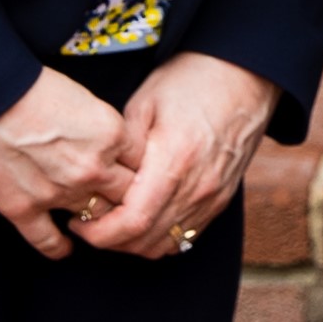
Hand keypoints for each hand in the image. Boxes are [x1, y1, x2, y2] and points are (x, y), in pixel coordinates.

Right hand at [0, 68, 138, 259]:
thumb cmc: (25, 83)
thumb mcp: (80, 95)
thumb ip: (99, 125)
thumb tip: (104, 140)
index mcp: (111, 134)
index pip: (144, 162)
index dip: (141, 167)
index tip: (135, 171)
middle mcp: (92, 168)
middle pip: (128, 196)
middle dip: (127, 198)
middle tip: (122, 201)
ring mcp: (59, 193)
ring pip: (94, 219)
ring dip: (96, 221)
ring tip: (94, 221)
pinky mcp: (23, 209)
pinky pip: (49, 241)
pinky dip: (59, 247)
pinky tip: (64, 248)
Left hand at [68, 53, 278, 258]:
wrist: (245, 76)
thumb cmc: (191, 81)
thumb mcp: (145, 102)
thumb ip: (121, 147)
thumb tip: (100, 178)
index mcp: (174, 161)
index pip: (132, 222)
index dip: (99, 232)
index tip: (78, 222)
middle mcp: (197, 188)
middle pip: (146, 241)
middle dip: (110, 241)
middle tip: (87, 223)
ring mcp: (213, 197)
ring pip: (165, 245)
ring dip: (134, 243)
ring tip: (112, 222)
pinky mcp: (221, 200)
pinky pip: (185, 237)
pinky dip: (159, 238)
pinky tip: (142, 219)